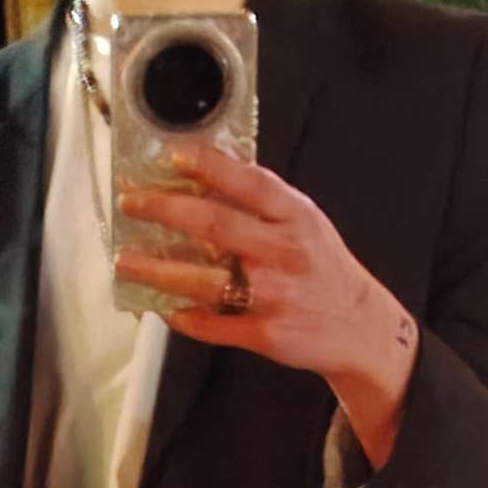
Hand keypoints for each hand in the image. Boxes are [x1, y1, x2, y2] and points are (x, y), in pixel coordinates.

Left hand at [113, 138, 419, 468]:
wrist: (361, 328)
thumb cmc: (323, 268)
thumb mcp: (305, 222)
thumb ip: (264, 201)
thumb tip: (207, 172)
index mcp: (295, 218)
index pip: (249, 183)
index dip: (209, 166)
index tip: (172, 154)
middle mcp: (285, 253)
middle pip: (216, 225)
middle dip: (166, 210)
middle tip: (131, 203)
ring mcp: (274, 296)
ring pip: (205, 281)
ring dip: (159, 272)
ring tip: (126, 262)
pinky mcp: (266, 333)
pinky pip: (214, 326)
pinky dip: (184, 318)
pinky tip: (162, 308)